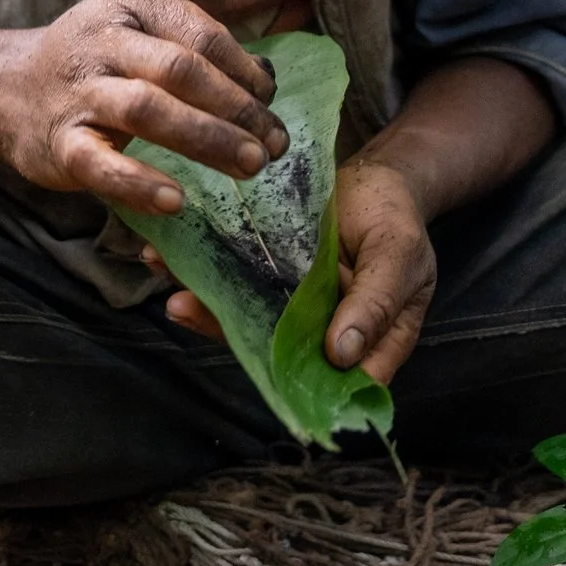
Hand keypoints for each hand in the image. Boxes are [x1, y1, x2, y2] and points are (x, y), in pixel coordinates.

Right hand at [0, 0, 284, 216]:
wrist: (4, 88)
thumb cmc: (95, 63)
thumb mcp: (139, 32)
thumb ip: (195, 48)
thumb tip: (266, 82)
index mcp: (133, 3)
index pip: (204, 36)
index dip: (246, 74)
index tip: (272, 107)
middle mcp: (104, 39)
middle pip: (183, 70)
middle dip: (237, 110)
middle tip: (275, 145)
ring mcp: (79, 90)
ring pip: (148, 108)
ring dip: (206, 138)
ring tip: (249, 166)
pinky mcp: (59, 141)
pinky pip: (101, 162)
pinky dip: (139, 181)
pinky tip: (175, 199)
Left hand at [147, 158, 437, 384]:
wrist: (377, 178)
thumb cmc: (396, 219)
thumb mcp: (398, 255)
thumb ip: (376, 303)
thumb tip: (342, 355)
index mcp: (367, 343)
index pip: (334, 384)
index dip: (298, 387)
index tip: (259, 368)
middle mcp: (321, 334)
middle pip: (277, 354)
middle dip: (227, 334)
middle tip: (184, 309)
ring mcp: (291, 307)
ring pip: (248, 320)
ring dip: (205, 306)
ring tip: (169, 286)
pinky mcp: (270, 278)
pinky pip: (237, 285)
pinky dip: (204, 275)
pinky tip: (167, 257)